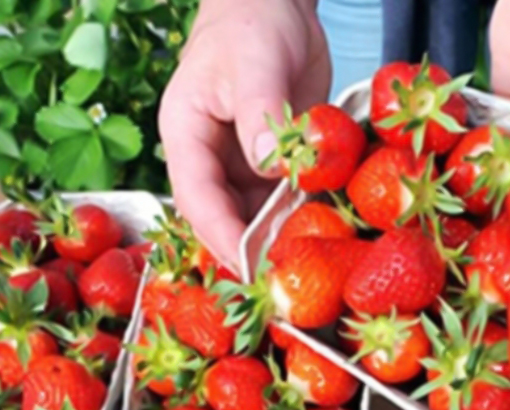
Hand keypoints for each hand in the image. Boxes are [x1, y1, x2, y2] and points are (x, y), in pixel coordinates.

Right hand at [158, 0, 329, 269]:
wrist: (275, 0)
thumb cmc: (251, 21)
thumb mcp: (254, 64)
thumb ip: (261, 115)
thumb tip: (268, 165)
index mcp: (186, 133)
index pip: (196, 197)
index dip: (220, 236)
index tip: (247, 267)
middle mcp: (209, 154)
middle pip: (222, 214)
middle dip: (249, 247)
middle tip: (282, 281)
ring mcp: (241, 158)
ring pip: (253, 210)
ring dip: (277, 235)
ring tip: (307, 264)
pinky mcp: (273, 158)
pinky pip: (283, 195)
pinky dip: (300, 213)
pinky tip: (323, 231)